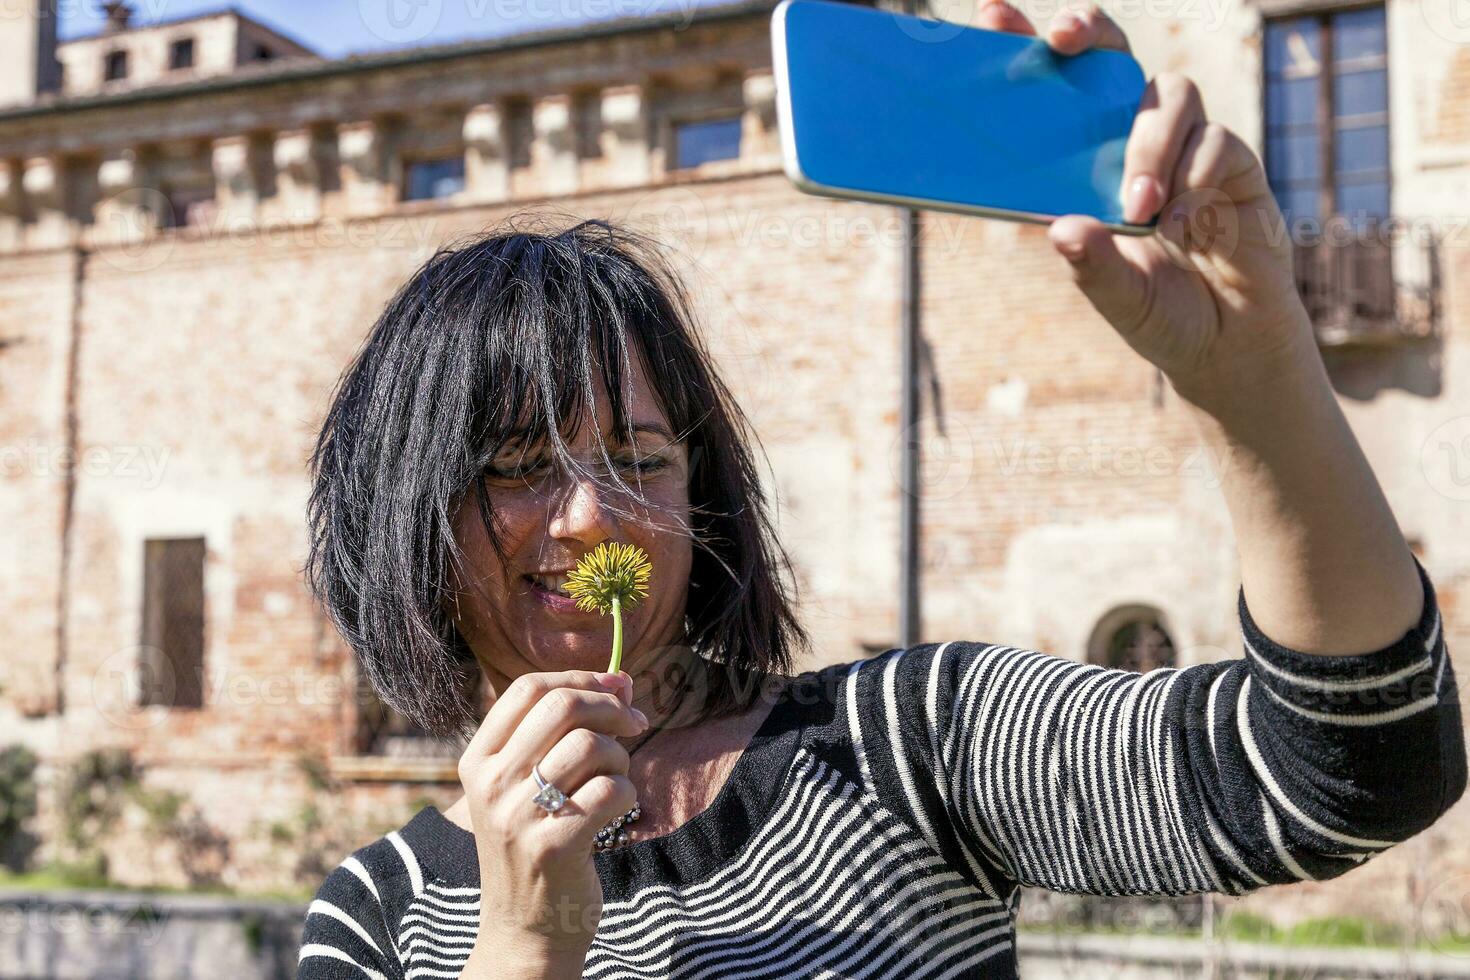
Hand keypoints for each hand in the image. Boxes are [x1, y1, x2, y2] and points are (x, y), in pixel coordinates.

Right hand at [458, 669, 647, 958]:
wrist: (526, 928)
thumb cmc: (539, 840)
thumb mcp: (534, 783)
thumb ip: (570, 729)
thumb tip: (624, 679)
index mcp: (479, 760)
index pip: (527, 688)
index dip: (579, 678)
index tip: (615, 688)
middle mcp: (491, 784)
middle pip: (562, 706)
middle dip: (612, 707)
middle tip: (635, 724)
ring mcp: (518, 816)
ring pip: (591, 745)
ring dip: (621, 757)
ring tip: (617, 779)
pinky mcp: (552, 847)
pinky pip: (610, 790)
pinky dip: (627, 793)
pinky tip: (617, 811)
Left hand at [980, 2, 1317, 407]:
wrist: (1229, 346)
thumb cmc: (1160, 313)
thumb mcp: (1117, 298)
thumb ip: (1093, 266)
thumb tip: (1063, 230)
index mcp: (1087, 163)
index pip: (1056, 94)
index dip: (1027, 45)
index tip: (991, 16)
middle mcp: (1133, 141)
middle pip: (1113, 58)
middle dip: (1088, 34)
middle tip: (1063, 39)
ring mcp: (1187, 147)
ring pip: (1170, 95)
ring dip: (1150, 142)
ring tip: (1140, 204)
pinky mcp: (1234, 167)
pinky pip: (1218, 141)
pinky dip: (1197, 173)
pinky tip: (1182, 221)